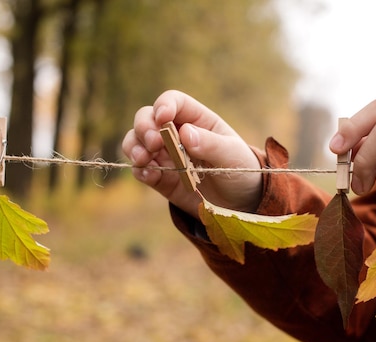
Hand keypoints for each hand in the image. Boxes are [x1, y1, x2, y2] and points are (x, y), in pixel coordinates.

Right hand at [122, 90, 262, 217]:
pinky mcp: (160, 178)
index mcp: (196, 120)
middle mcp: (176, 134)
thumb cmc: (240, 171)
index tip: (163, 118)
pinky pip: (141, 170)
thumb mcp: (231, 156)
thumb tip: (185, 133)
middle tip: (153, 143)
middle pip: (147, 118)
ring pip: (137, 142)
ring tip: (143, 159)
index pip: (173, 102)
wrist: (240, 204)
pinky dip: (139, 170)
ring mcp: (165, 155)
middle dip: (144, 127)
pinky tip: (150, 175)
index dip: (164, 105)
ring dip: (134, 147)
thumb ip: (210, 144)